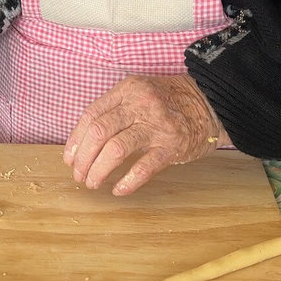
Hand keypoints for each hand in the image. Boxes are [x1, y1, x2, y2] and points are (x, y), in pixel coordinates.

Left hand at [63, 74, 231, 195]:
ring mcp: (156, 125)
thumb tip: (83, 143)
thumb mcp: (140, 93)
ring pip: (115, 150)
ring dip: (98, 171)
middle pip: (99, 133)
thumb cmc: (169, 102)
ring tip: (92, 183)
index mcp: (127, 90)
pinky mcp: (172, 146)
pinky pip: (144, 167)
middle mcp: (140, 104)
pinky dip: (127, 181)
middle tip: (79, 175)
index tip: (69, 158)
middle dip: (83, 159)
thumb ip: (115, 111)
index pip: (91, 115)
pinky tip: (118, 190)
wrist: (210, 103)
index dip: (75, 140)